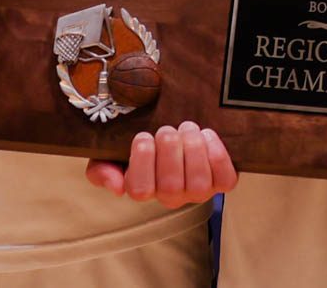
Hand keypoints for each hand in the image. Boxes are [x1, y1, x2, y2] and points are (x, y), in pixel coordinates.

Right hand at [85, 121, 237, 207]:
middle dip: (169, 149)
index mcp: (142, 189)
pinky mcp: (221, 182)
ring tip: (187, 129)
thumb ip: (101, 170)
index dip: (142, 160)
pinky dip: (218, 155)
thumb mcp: (108, 153)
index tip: (143, 136)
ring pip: (199, 183)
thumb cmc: (138, 145)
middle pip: (171, 185)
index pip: (141, 190)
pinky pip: (225, 179)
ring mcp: (198, 191)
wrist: (171, 134)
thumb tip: (117, 187)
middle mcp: (171, 196)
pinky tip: (206, 135)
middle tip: (167, 129)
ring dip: (192, 149)